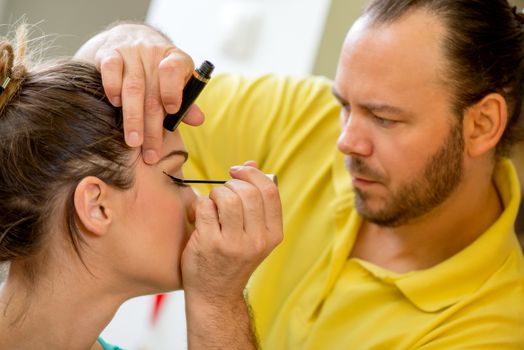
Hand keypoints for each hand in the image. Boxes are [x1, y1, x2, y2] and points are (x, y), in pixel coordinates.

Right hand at [75, 23, 203, 163]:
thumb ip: (186, 103)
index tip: (172, 110)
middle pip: (153, 92)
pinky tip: (116, 105)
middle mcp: (154, 53)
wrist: (132, 38)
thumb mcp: (177, 83)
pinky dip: (113, 89)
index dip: (173, 90)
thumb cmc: (159, 71)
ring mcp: (131, 52)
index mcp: (176, 59)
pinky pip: (110, 70)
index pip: (175, 70)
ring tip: (134, 142)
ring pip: (132, 87)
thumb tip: (198, 120)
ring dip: (133, 118)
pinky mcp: (109, 53)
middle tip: (151, 153)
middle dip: (152, 126)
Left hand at [181, 163, 282, 303]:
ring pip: (227, 197)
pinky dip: (200, 205)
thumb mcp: (254, 233)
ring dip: (216, 193)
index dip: (253, 174)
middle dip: (231, 183)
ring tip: (213, 204)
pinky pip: (205, 207)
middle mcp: (257, 240)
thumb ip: (256, 199)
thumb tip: (251, 164)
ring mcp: (233, 244)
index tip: (238, 172)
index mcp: (273, 234)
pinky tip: (200, 216)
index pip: (270, 191)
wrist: (215, 293)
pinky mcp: (209, 244)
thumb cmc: (233, 257)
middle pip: (248, 191)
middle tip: (223, 192)